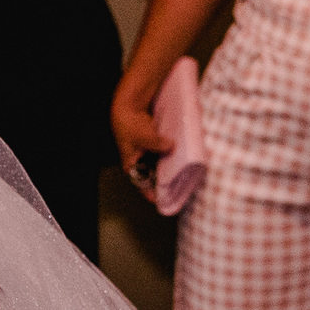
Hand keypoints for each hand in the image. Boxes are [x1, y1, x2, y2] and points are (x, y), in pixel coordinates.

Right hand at [110, 88, 172, 203]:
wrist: (128, 108)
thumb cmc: (129, 126)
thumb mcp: (143, 137)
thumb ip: (157, 143)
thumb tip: (171, 146)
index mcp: (130, 165)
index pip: (141, 184)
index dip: (150, 193)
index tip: (160, 201)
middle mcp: (138, 162)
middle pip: (151, 177)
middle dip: (162, 183)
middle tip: (175, 191)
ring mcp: (146, 154)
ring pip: (158, 167)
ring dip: (168, 171)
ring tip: (181, 178)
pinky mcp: (154, 145)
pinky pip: (163, 155)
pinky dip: (170, 158)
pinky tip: (180, 161)